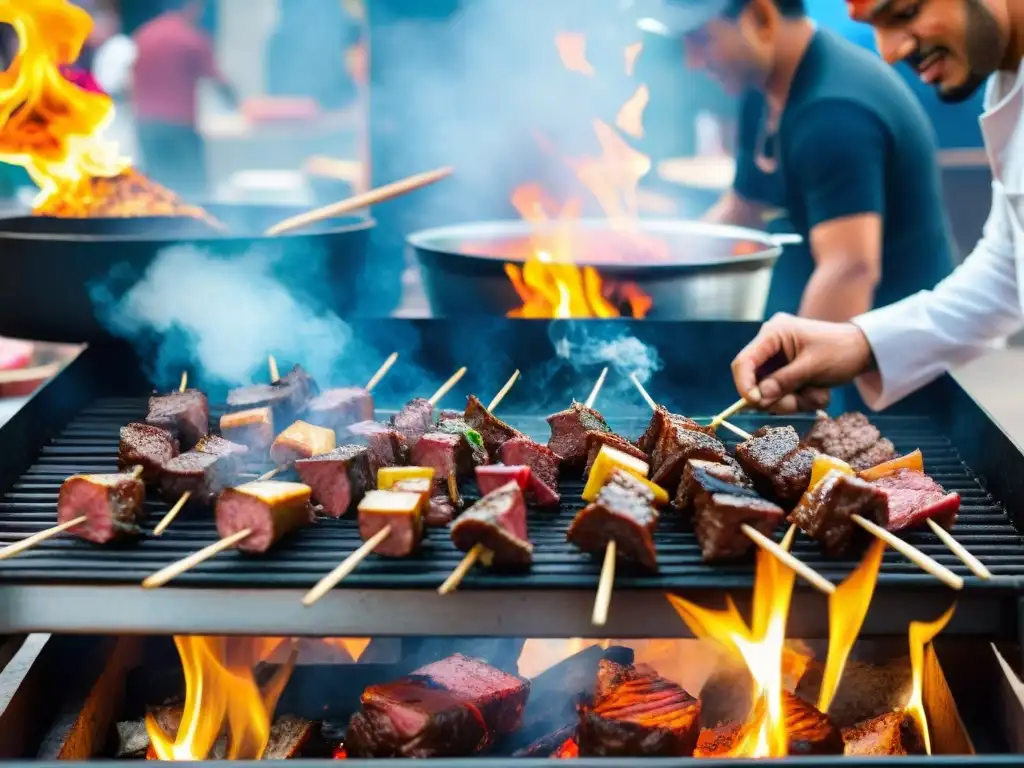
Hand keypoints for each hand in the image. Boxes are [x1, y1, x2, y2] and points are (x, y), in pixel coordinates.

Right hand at [731, 313, 874, 413]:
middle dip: (777, 398)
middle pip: (755, 382)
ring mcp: (777, 360)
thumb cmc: (841, 350)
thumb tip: (758, 398)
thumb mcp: (813, 367)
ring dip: (792, 401)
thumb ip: (784, 381)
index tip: (756, 403)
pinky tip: (817, 391)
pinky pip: (782, 394)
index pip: (744, 362)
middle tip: (799, 404)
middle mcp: (770, 345)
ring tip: (817, 394)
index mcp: (773, 334)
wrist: (864, 349)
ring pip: (769, 392)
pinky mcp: (785, 372)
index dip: (745, 385)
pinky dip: (799, 399)